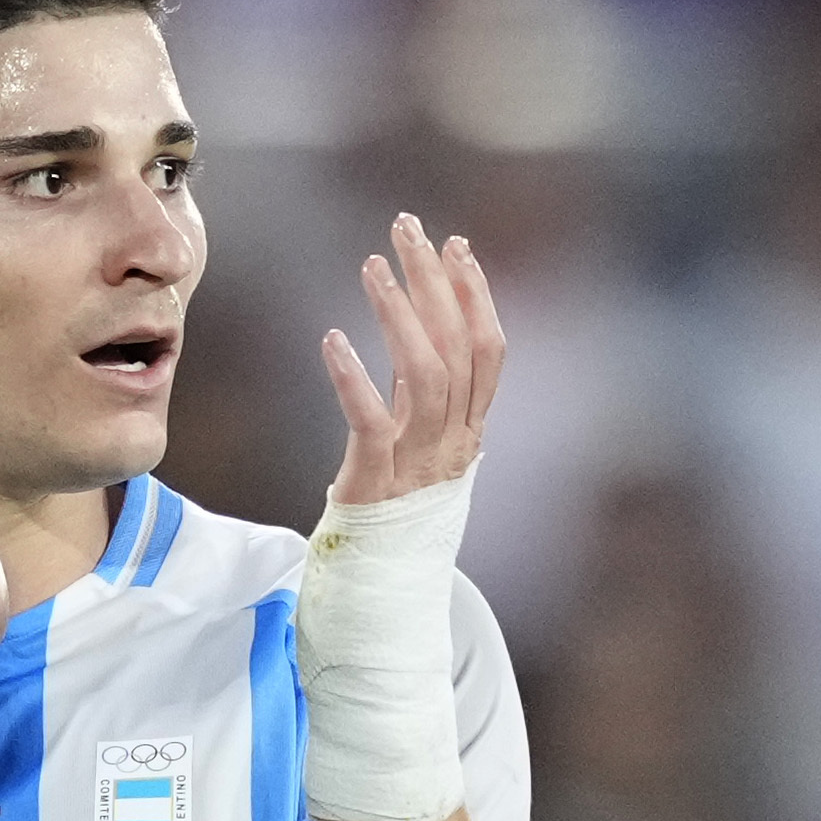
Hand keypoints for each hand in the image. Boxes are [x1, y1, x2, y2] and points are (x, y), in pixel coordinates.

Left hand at [321, 213, 503, 504]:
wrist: (382, 590)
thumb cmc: (396, 512)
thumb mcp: (421, 446)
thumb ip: (424, 394)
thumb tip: (419, 329)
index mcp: (469, 433)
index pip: (488, 351)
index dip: (476, 295)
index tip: (455, 246)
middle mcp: (452, 445)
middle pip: (458, 349)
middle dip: (435, 281)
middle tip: (407, 229)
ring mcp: (418, 465)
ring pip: (425, 375)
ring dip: (399, 313)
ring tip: (372, 267)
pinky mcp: (376, 483)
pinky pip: (371, 422)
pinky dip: (353, 378)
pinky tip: (332, 340)